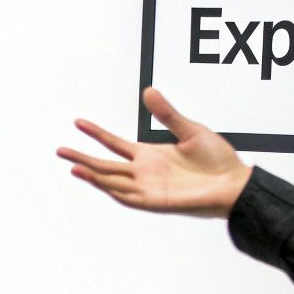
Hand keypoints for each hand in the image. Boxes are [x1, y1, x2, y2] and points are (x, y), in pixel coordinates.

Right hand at [58, 87, 251, 217]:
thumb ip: (167, 114)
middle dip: (83, 158)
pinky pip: (131, 197)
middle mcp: (145, 172)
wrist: (234, 182)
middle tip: (59, 150)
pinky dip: (114, 190)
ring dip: (93, 175)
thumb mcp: (189, 129)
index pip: (115, 144)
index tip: (78, 122)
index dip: (96, 134)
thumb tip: (148, 92)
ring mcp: (150, 187)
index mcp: (150, 155)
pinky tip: (99, 182)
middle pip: (106, 165)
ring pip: (113, 182)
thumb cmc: (216, 159)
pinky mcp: (159, 201)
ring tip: (74, 166)